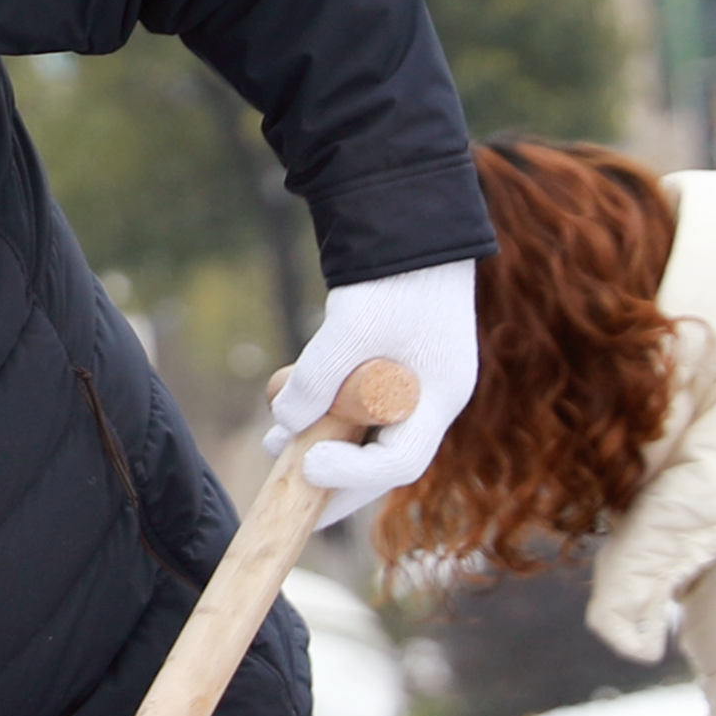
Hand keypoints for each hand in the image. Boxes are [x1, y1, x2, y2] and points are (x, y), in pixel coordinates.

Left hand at [266, 259, 481, 531]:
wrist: (411, 218)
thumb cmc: (393, 273)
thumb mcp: (350, 326)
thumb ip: (317, 380)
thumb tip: (284, 424)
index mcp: (442, 394)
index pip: (402, 461)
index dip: (353, 475)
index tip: (308, 466)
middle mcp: (434, 396)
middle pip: (385, 460)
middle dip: (333, 482)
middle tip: (284, 496)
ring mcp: (416, 381)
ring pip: (368, 433)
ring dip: (322, 445)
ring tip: (272, 445)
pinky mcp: (393, 365)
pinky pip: (361, 407)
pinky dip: (327, 414)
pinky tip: (288, 411)